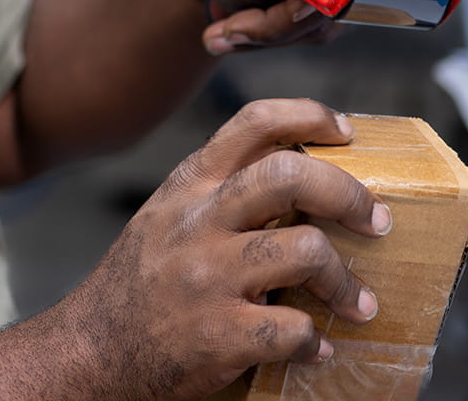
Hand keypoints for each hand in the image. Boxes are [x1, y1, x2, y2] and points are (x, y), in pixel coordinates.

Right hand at [42, 99, 390, 400]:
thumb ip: (218, 193)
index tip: (347, 132)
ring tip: (359, 304)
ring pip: (305, 251)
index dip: (310, 116)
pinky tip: (315, 349)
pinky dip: (316, 343)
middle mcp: (198, 222)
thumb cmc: (137, 285)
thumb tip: (300, 182)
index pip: (255, 124)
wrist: (90, 352)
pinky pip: (294, 330)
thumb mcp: (166, 218)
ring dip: (344, 281)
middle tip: (377, 220)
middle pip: (291, 176)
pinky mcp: (218, 334)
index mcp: (190, 186)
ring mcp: (207, 277)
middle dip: (349, 195)